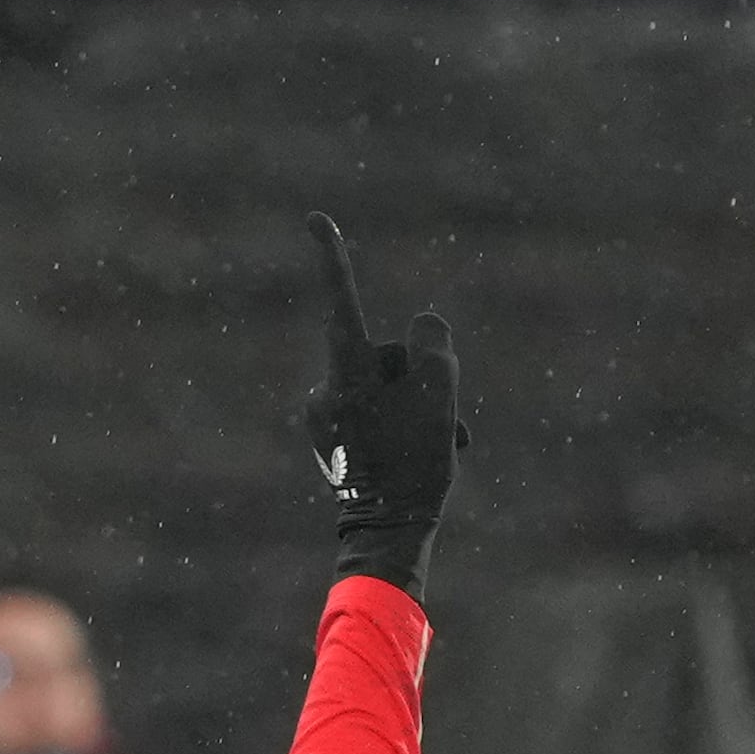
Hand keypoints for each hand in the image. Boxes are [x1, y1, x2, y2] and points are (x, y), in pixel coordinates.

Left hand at [297, 214, 463, 586]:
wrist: (387, 534)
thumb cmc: (414, 465)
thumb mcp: (439, 394)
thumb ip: (433, 346)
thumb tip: (423, 328)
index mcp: (345, 369)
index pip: (341, 299)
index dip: (332, 257)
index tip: (314, 219)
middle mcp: (325, 387)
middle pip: (383, 356)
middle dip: (414, 379)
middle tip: (433, 423)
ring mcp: (324, 414)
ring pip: (382, 386)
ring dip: (413, 407)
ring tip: (435, 444)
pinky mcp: (330, 437)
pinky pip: (372, 411)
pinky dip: (398, 424)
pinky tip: (415, 454)